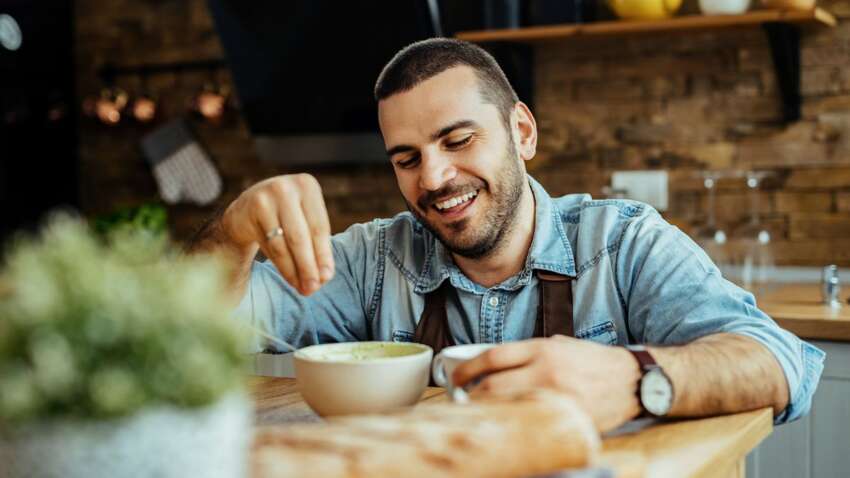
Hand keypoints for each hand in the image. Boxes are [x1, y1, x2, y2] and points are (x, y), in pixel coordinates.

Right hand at [221, 174, 333, 294]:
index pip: (319, 226)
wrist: (244, 211)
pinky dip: (281, 265)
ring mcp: (266, 196)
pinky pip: (269, 245)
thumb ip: (316, 246)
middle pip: (302, 235)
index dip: (324, 254)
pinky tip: (290, 278)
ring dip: (295, 270)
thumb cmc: (283, 218)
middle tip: (314, 288)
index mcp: (307, 185)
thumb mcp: (303, 223)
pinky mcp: (250, 210)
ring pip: (284, 243)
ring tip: (303, 288)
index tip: (327, 277)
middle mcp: (287, 187)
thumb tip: (325, 276)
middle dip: (309, 265)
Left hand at [452, 336, 641, 431]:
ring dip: (487, 411)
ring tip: (478, 413)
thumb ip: (527, 353)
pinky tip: (505, 425)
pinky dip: (512, 424)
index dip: (467, 368)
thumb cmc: (592, 361)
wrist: (632, 380)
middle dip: (470, 395)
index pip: (492, 357)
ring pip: (506, 407)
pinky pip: (528, 423)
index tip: (456, 377)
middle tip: (461, 399)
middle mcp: (546, 371)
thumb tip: (493, 364)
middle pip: (492, 386)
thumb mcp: (559, 344)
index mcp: (543, 349)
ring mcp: (556, 397)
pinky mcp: (565, 418)